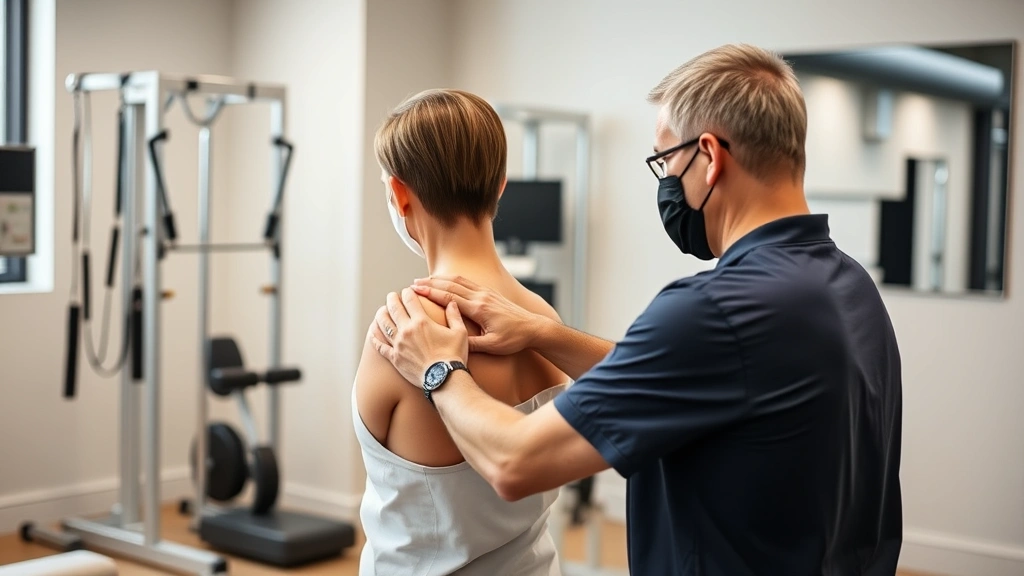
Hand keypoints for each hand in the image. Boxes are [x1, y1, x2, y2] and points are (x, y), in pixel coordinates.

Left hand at [372, 288, 469, 385]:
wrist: (444, 379)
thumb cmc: (454, 356)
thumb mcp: (460, 333)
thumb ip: (454, 315)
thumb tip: (451, 302)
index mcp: (422, 322)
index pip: (410, 300)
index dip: (408, 292)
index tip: (407, 291)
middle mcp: (407, 330)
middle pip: (393, 308)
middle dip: (392, 299)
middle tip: (392, 296)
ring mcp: (398, 344)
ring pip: (383, 324)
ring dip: (381, 315)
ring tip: (381, 311)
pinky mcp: (394, 358)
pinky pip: (380, 346)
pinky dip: (374, 338)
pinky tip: (372, 333)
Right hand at [411, 275, 546, 355]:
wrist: (534, 328)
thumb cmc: (514, 339)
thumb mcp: (492, 346)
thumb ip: (471, 344)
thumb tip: (451, 344)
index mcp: (479, 309)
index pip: (450, 297)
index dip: (431, 293)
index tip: (415, 290)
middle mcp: (481, 297)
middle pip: (451, 285)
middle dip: (430, 283)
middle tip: (412, 283)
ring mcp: (486, 293)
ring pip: (458, 281)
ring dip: (440, 279)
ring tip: (424, 280)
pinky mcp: (489, 293)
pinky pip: (467, 282)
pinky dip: (452, 279)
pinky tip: (444, 281)